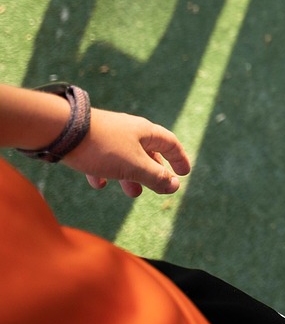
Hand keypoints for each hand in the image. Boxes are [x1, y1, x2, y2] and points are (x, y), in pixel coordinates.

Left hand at [60, 109, 190, 196]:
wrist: (61, 131)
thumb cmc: (103, 147)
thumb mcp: (134, 166)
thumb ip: (156, 177)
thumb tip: (175, 186)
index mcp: (145, 132)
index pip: (170, 144)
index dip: (179, 159)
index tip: (184, 173)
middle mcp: (129, 131)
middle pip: (149, 151)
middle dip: (154, 171)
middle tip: (157, 186)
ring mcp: (109, 135)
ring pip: (126, 157)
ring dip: (132, 176)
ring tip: (133, 192)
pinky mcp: (89, 141)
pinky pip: (104, 158)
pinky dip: (107, 172)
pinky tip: (100, 184)